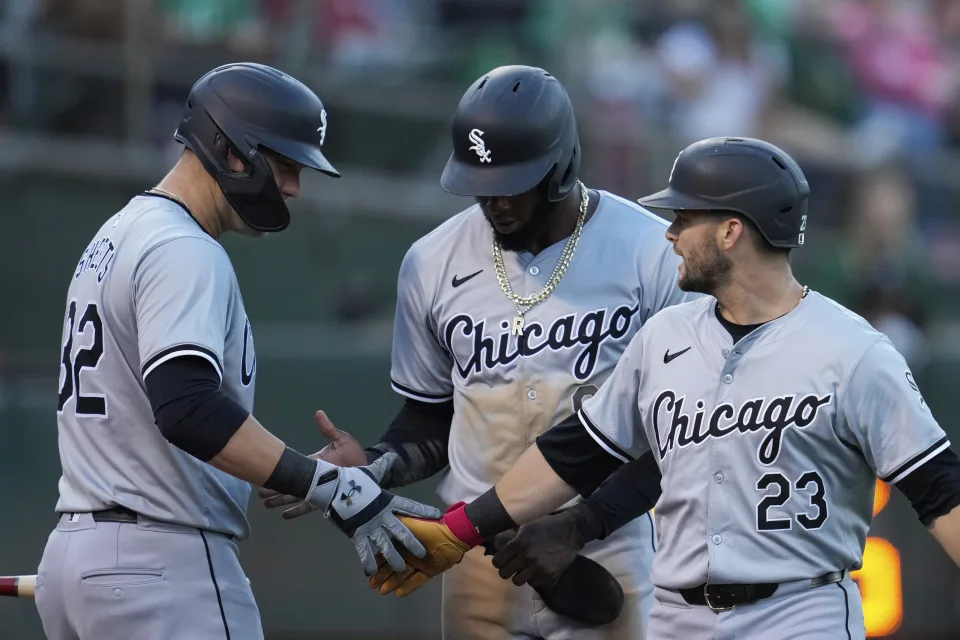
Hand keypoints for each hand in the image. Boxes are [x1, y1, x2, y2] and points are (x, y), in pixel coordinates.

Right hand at [258, 410, 366, 516]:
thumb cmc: (354, 456)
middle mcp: (313, 478)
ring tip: (266, 503)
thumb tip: (318, 413)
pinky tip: (285, 515)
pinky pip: (309, 506)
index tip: (267, 469)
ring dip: (281, 499)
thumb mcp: (341, 440)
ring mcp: (318, 489)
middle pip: (291, 483)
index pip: (294, 466)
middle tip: (259, 490)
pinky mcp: (326, 499)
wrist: (368, 471)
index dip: (281, 468)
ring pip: (295, 495)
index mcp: (315, 463)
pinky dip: (297, 510)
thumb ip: (328, 429)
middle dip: (275, 487)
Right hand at [305, 453, 442, 574]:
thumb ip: (383, 466)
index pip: (409, 506)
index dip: (423, 510)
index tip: (437, 515)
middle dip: (413, 543)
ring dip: (394, 558)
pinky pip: (363, 551)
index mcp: (386, 501)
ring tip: (402, 569)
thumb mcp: (370, 473)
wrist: (332, 487)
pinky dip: (367, 562)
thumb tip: (391, 455)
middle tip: (423, 553)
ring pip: (385, 545)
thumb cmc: (352, 480)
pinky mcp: (356, 533)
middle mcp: (381, 515)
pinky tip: (371, 572)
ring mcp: (369, 526)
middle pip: (401, 531)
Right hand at [368, 501, 480, 596]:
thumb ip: (396, 525)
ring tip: (382, 591)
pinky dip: (408, 587)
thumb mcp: (410, 523)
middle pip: (393, 566)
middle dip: (382, 575)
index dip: (378, 561)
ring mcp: (420, 563)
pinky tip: (398, 593)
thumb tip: (378, 524)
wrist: (453, 535)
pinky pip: (417, 581)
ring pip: (403, 575)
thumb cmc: (430, 528)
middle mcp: (410, 552)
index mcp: (404, 540)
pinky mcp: (430, 571)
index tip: (368, 570)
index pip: (388, 552)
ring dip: (393, 582)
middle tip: (372, 585)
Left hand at [489, 510, 624, 626]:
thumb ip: (514, 536)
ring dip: (519, 576)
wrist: (570, 530)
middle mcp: (526, 556)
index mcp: (519, 542)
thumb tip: (499, 542)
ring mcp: (538, 566)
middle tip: (511, 567)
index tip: (502, 560)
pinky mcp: (548, 574)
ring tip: (523, 570)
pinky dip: (532, 578)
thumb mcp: (527, 525)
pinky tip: (535, 570)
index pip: (497, 561)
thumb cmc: (546, 525)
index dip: (498, 562)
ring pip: (517, 581)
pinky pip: (533, 583)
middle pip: (504, 574)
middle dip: (506, 570)